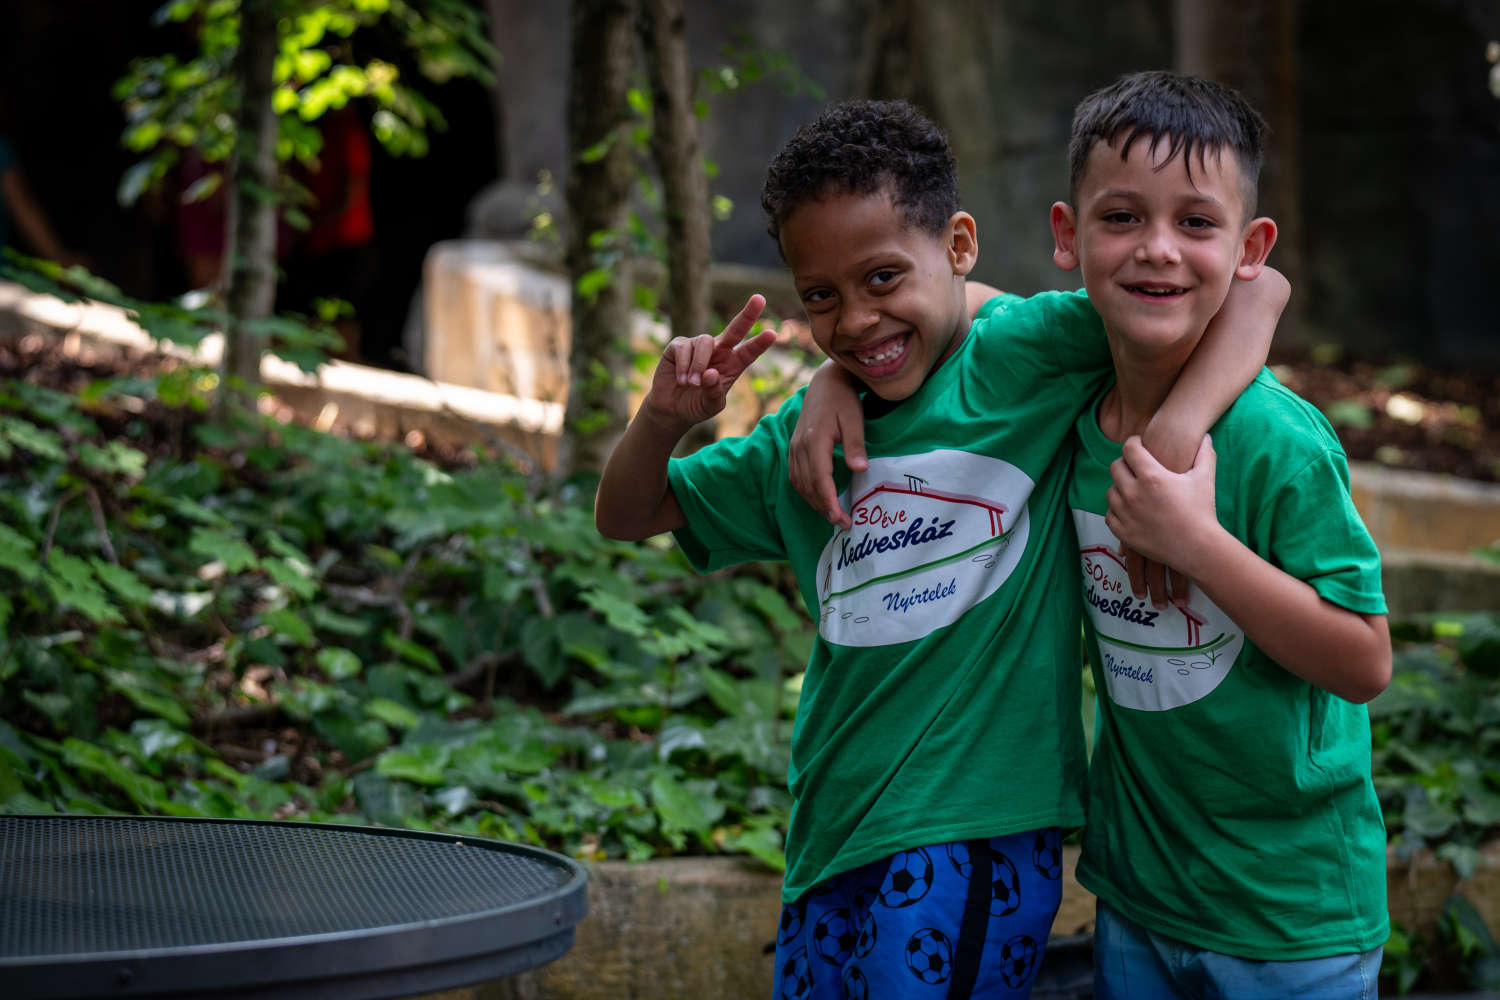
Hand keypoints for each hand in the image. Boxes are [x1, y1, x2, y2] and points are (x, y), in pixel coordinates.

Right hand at [647, 294, 777, 426]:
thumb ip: (713, 392)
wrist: (671, 408)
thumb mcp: (710, 406)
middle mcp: (719, 350)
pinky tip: (680, 380)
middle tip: (760, 298)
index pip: (749, 352)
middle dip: (748, 314)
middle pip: (735, 329)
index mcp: (733, 365)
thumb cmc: (696, 405)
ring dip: (698, 365)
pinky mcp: (679, 345)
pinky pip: (683, 349)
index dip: (760, 343)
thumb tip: (711, 373)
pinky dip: (683, 367)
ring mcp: (699, 345)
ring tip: (691, 384)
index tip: (772, 334)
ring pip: (705, 343)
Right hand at [788, 362, 865, 528]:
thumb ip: (855, 445)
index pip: (819, 479)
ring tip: (833, 515)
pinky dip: (806, 491)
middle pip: (808, 486)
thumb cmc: (843, 400)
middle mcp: (799, 446)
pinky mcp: (794, 448)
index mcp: (814, 440)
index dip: (829, 502)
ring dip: (814, 502)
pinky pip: (795, 476)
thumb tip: (859, 470)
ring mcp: (794, 447)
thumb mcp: (854, 419)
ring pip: (799, 483)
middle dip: (824, 508)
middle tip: (843, 523)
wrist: (825, 382)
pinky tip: (819, 498)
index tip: (841, 519)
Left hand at [1105, 434, 1219, 603]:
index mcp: (1151, 476)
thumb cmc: (1202, 512)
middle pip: (1115, 467)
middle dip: (1126, 465)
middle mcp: (1133, 493)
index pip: (1129, 448)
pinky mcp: (1122, 531)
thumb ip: (1204, 454)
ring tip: (1134, 490)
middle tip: (1136, 469)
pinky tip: (1131, 510)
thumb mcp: (1204, 478)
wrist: (1197, 548)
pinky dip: (1118, 510)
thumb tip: (1206, 436)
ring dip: (1120, 488)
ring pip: (1111, 491)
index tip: (1140, 447)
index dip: (1134, 444)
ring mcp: (1125, 513)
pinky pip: (1110, 514)